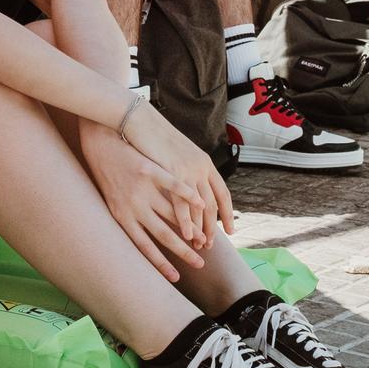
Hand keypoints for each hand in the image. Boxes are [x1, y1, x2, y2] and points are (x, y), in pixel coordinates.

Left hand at [79, 124, 205, 281]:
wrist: (99, 142)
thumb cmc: (106, 173)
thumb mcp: (112, 200)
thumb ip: (129, 217)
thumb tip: (146, 236)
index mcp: (122, 217)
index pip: (144, 247)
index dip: (160, 264)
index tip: (176, 278)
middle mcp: (133, 206)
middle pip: (163, 234)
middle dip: (183, 251)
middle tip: (200, 263)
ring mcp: (142, 188)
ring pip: (172, 213)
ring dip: (191, 227)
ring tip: (205, 237)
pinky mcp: (149, 170)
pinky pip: (172, 186)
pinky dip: (188, 196)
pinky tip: (202, 205)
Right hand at [125, 104, 235, 246]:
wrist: (138, 121)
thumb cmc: (155, 137)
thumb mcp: (178, 153)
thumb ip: (188, 170)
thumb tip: (193, 187)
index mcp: (204, 163)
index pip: (222, 193)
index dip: (227, 213)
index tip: (230, 230)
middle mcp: (199, 168)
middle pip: (212, 204)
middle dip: (211, 227)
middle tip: (210, 245)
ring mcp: (185, 170)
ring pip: (198, 206)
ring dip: (199, 228)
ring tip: (200, 246)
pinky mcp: (168, 173)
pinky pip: (180, 202)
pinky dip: (185, 220)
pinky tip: (186, 234)